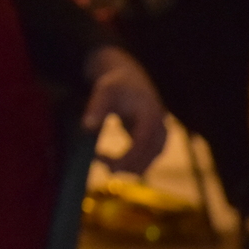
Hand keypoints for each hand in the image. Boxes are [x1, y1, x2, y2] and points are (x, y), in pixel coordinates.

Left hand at [81, 45, 167, 173]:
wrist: (132, 81)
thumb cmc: (117, 85)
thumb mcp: (104, 91)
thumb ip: (96, 108)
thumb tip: (86, 128)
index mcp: (150, 114)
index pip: (143, 143)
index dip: (127, 157)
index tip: (107, 164)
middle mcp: (161, 128)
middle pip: (148, 157)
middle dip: (126, 165)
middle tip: (100, 163)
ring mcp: (161, 137)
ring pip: (149, 162)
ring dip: (127, 167)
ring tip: (103, 161)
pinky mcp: (157, 143)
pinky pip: (146, 161)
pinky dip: (130, 165)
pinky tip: (112, 161)